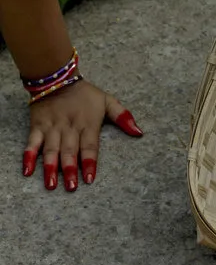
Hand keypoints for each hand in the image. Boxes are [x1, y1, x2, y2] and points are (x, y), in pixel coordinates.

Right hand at [21, 79, 142, 191]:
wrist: (57, 77)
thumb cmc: (85, 93)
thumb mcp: (108, 101)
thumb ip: (123, 117)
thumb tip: (139, 133)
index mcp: (88, 124)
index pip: (90, 146)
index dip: (90, 162)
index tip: (89, 178)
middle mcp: (69, 127)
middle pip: (70, 151)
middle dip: (70, 170)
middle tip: (71, 187)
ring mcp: (52, 127)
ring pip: (51, 149)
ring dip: (51, 167)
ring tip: (51, 184)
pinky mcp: (37, 126)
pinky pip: (32, 143)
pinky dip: (29, 156)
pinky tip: (28, 171)